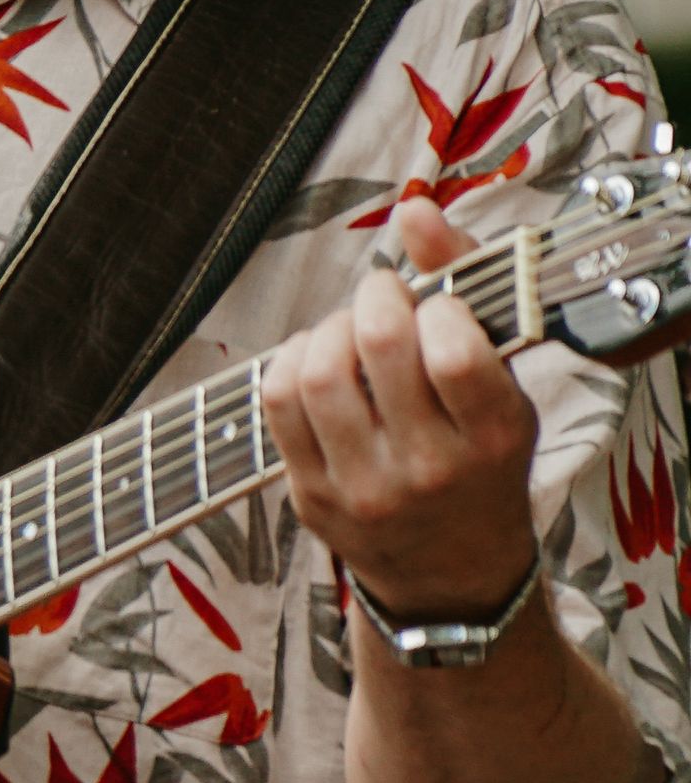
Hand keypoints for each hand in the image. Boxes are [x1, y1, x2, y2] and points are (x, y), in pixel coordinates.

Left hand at [264, 195, 542, 626]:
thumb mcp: (505, 390)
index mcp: (494, 441)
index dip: (435, 306)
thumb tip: (414, 208)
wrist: (451, 574)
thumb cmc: (483, 464)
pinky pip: (276, 401)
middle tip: (383, 298)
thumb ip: (468, 291)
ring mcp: (364, 487)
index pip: (453, 353)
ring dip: (328, 328)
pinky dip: (290, 360)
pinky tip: (317, 360)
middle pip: (376, 348)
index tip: (435, 306)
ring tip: (350, 331)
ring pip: (316, 371)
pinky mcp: (309, 495)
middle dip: (374, 298)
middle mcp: (430, 469)